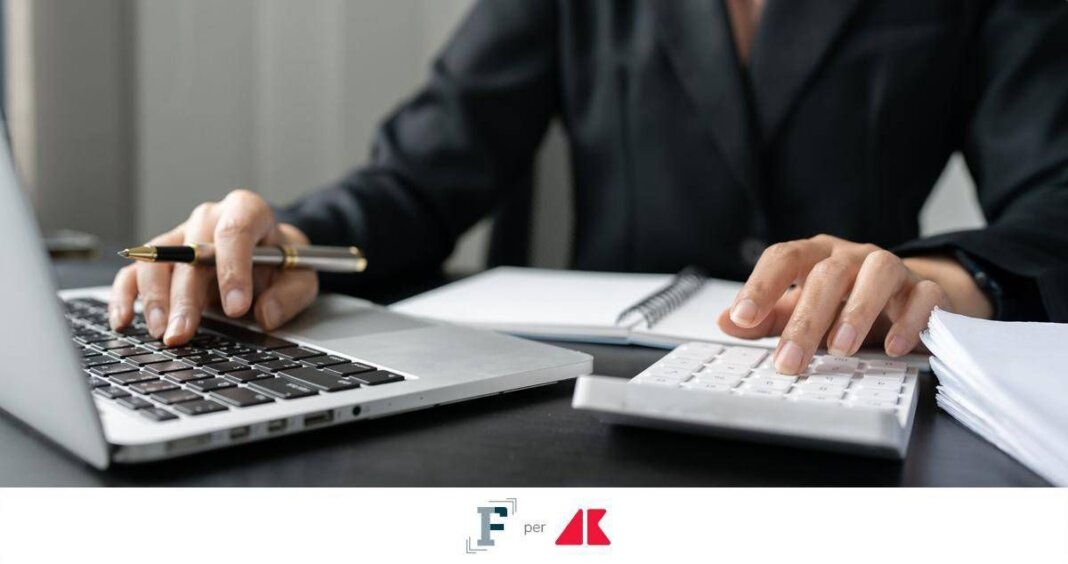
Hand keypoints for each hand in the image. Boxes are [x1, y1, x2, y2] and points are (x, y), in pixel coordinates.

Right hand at [108, 189, 318, 344]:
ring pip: (156, 262)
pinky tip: (124, 320)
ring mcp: (181, 236)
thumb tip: (267, 314)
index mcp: (247, 212)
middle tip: (184, 333)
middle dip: (186, 298)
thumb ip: (291, 294)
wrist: (268, 255)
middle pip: (190, 253)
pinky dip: (125, 296)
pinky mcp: (160, 258)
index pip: (235, 231)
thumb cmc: (282, 263)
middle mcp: (208, 218)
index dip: (233, 269)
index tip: (237, 307)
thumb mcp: (301, 276)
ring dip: (154, 300)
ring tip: (162, 333)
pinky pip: (134, 272)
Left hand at [718, 234, 992, 373]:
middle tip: (789, 360)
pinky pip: (923, 296)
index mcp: (815, 255)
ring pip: (878, 273)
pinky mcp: (925, 289)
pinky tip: (893, 349)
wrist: (905, 300)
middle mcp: (852, 256)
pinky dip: (910, 321)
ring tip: (839, 349)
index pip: (783, 257)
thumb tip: (726, 322)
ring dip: (857, 311)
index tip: (742, 318)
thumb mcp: (800, 309)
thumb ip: (766, 317)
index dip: (761, 285)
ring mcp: (892, 269)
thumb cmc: (843, 303)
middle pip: (827, 274)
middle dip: (805, 320)